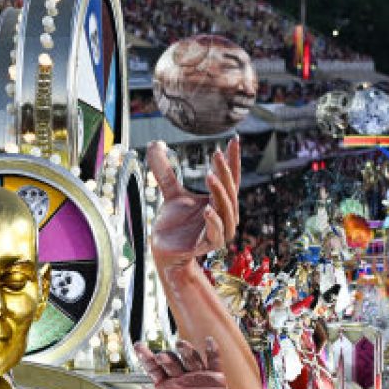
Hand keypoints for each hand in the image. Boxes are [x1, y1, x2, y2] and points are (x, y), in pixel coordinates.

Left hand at [137, 339, 228, 388]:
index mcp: (167, 386)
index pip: (154, 368)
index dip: (145, 357)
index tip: (139, 346)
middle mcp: (181, 378)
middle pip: (172, 360)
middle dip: (166, 357)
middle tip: (161, 356)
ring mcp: (198, 377)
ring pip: (190, 357)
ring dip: (186, 349)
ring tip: (181, 344)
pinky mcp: (215, 379)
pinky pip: (214, 361)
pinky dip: (212, 351)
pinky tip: (209, 342)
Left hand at [148, 140, 237, 269]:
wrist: (165, 249)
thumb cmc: (174, 223)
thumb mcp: (170, 192)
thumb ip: (165, 170)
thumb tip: (155, 143)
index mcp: (219, 201)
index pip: (230, 177)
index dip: (232, 159)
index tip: (233, 139)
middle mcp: (224, 214)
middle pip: (229, 190)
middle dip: (225, 172)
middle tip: (217, 154)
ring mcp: (220, 230)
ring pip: (226, 209)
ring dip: (220, 192)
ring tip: (209, 175)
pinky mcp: (210, 244)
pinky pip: (216, 231)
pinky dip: (213, 220)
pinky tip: (206, 209)